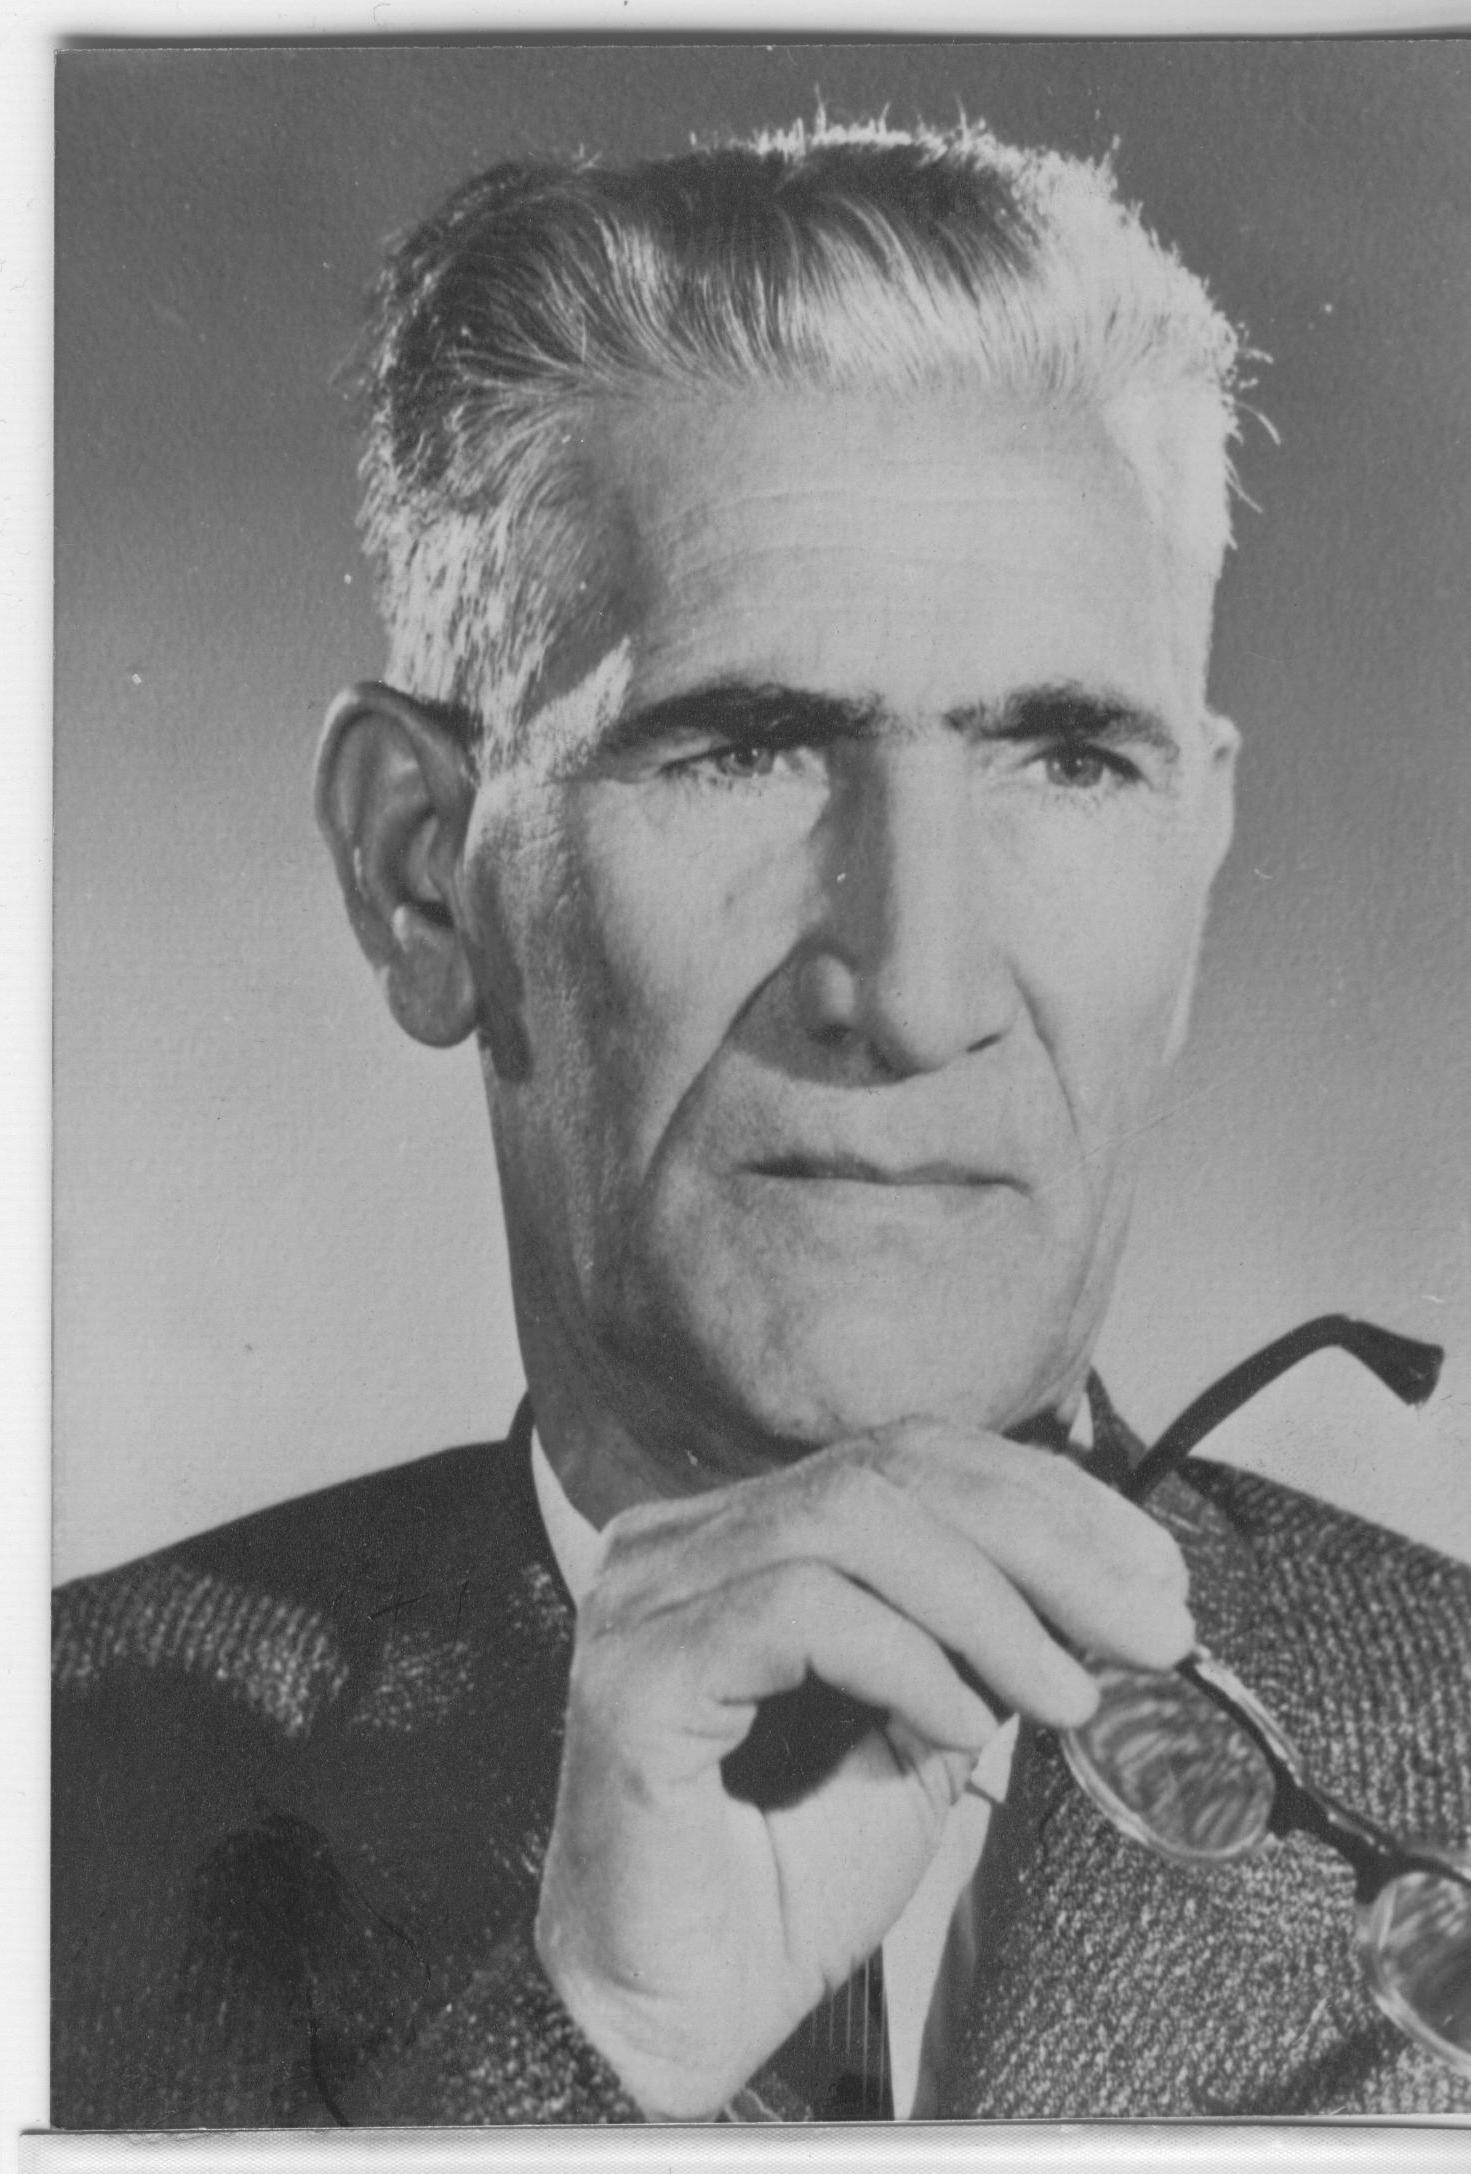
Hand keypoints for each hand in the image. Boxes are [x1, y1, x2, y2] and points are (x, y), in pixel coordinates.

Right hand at [534, 1420, 1191, 2116]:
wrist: (679, 2026)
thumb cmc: (781, 1892)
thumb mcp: (925, 1736)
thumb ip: (982, 1643)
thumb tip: (1101, 1587)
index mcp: (742, 1537)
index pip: (909, 1458)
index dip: (1045, 1497)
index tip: (1152, 1572)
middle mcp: (683, 1545)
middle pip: (890, 1471)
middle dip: (1049, 1541)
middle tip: (1153, 1626)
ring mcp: (649, 1598)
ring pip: (852, 1519)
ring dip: (994, 1604)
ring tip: (1070, 1693)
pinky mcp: (638, 1672)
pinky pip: (799, 1607)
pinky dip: (907, 1656)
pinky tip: (961, 1724)